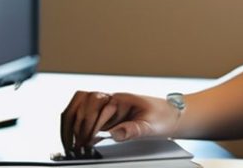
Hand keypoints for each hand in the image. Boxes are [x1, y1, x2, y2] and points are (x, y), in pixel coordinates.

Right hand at [59, 91, 178, 154]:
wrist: (171, 115)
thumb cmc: (163, 117)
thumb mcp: (152, 126)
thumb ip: (134, 129)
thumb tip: (115, 134)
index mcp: (121, 98)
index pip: (96, 108)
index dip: (89, 126)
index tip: (86, 142)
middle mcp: (111, 100)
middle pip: (82, 103)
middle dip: (77, 124)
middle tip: (76, 145)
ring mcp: (106, 107)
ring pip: (79, 105)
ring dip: (72, 121)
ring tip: (71, 142)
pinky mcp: (106, 116)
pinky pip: (84, 116)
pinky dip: (77, 124)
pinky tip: (77, 139)